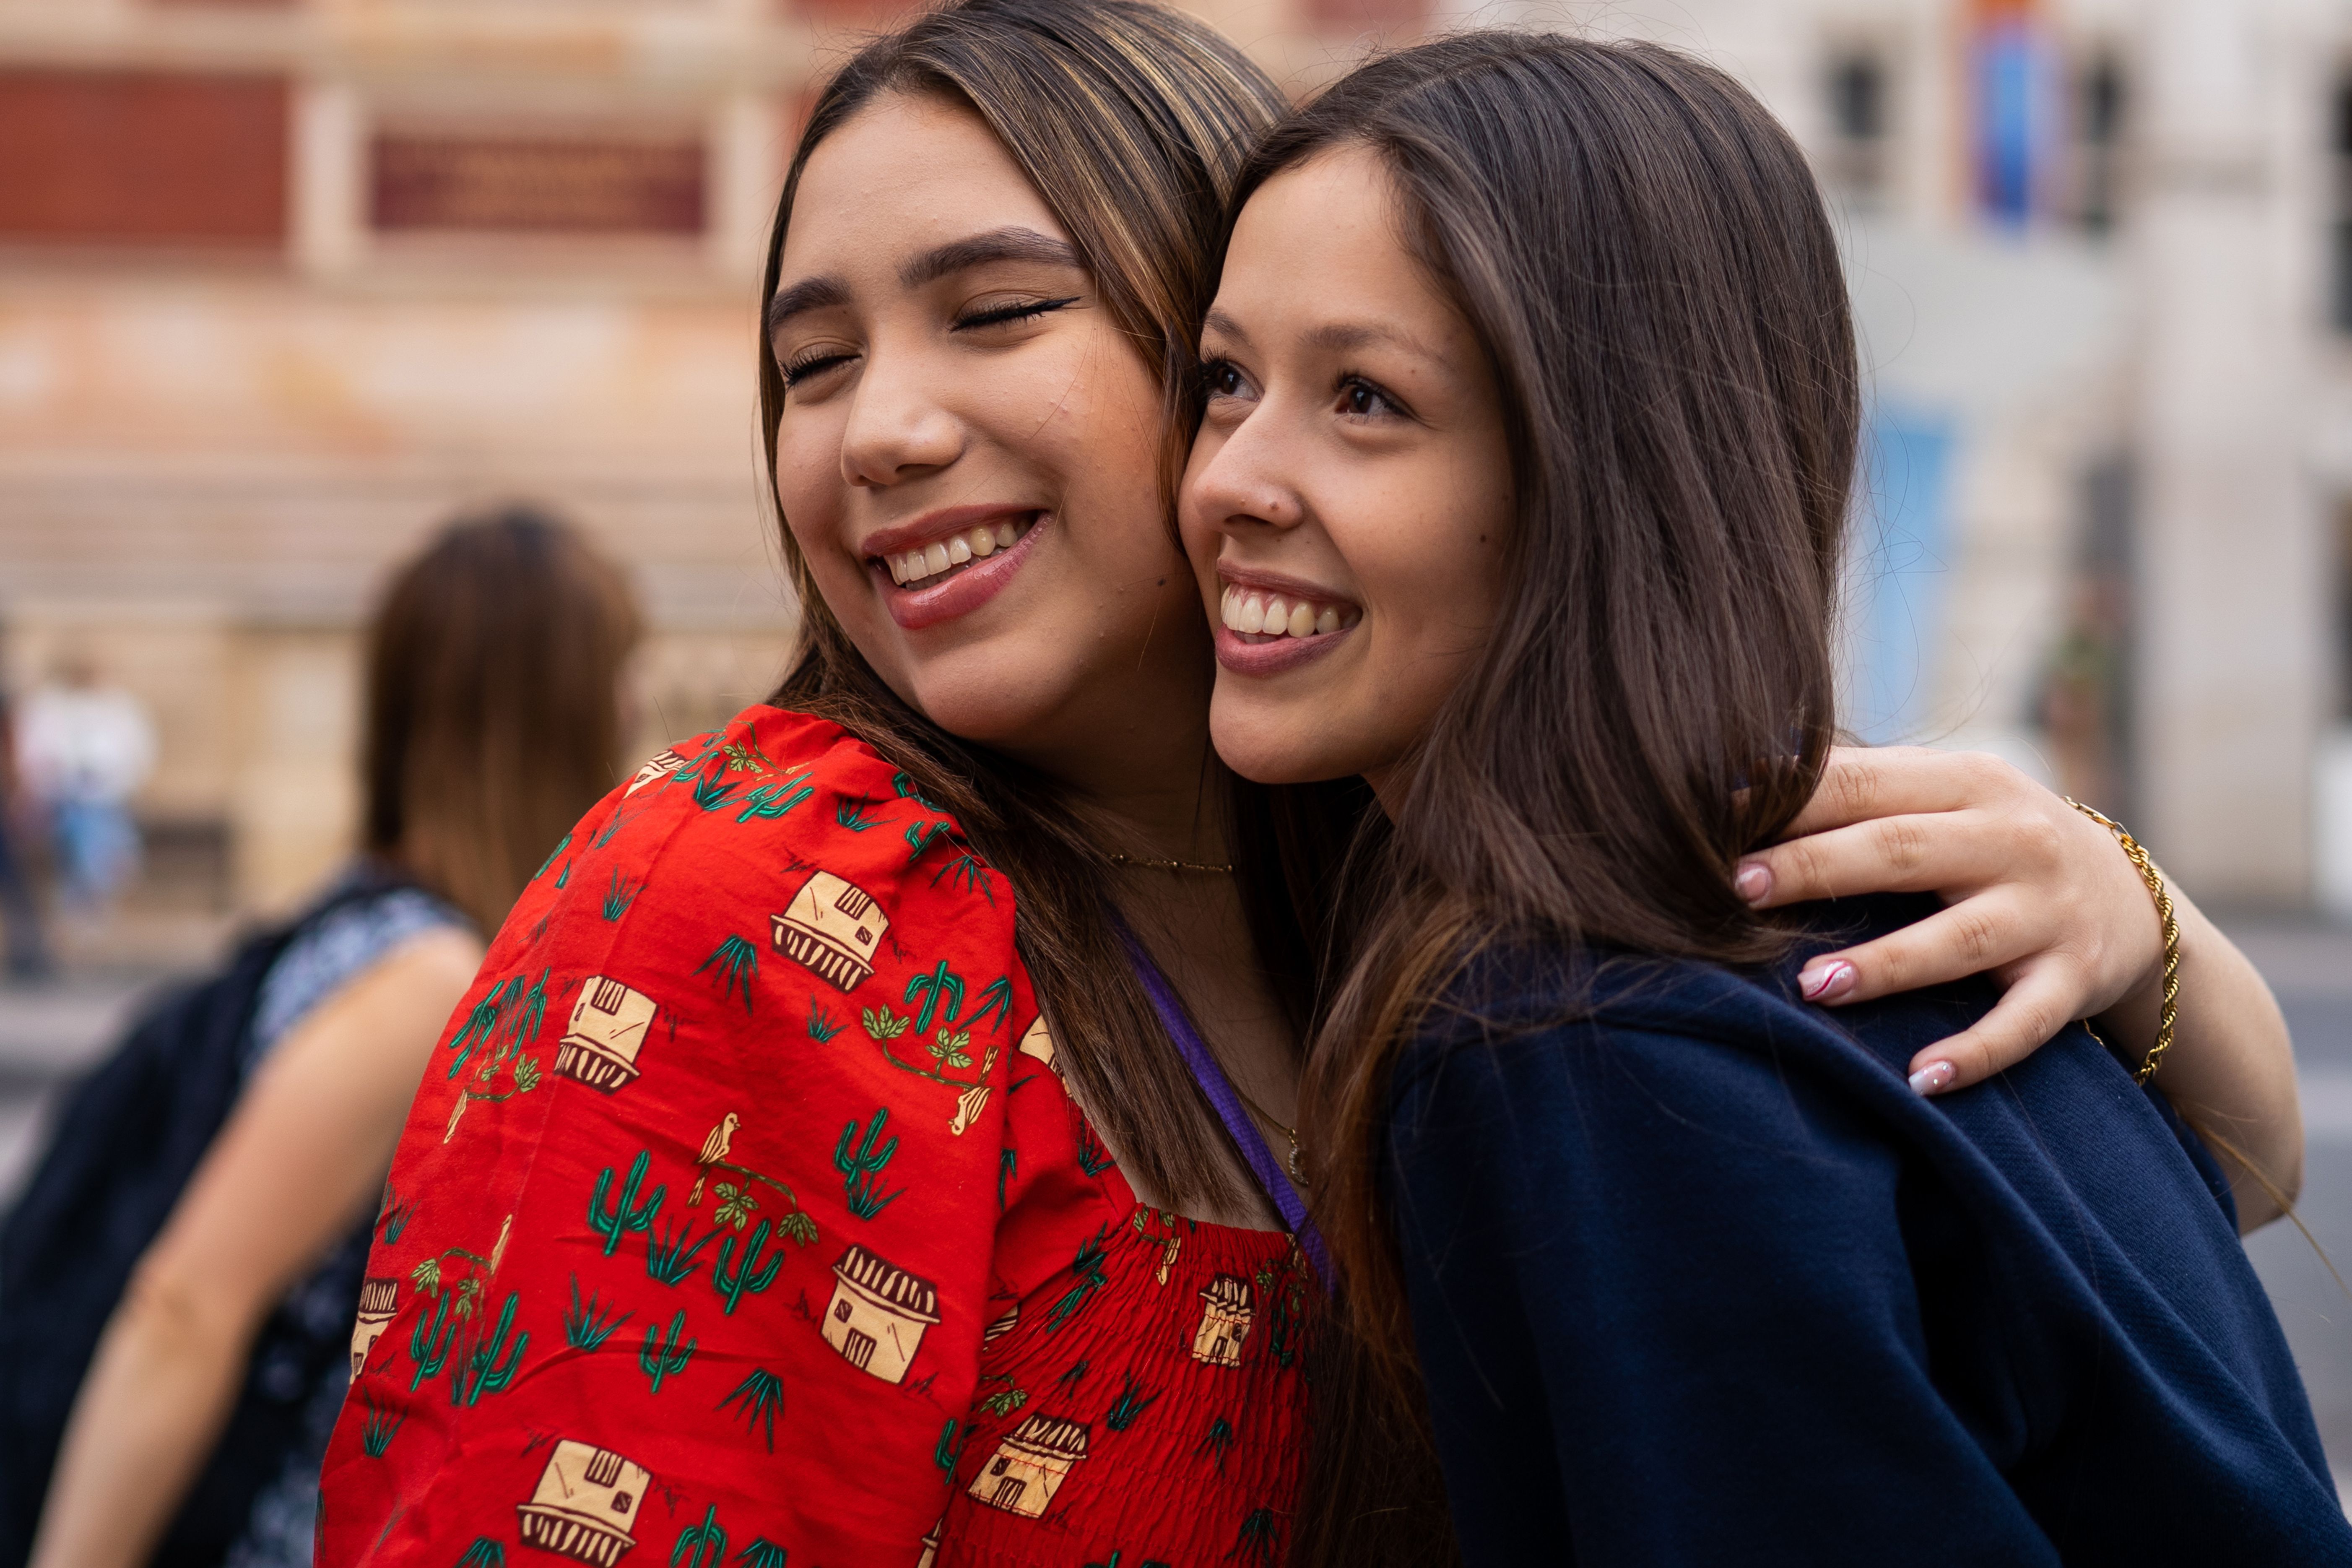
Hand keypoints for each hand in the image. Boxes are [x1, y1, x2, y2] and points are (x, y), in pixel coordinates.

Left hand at [1735, 746, 2159, 1094]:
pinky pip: (2022, 1023)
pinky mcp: (2073, 979)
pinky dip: (1975, 1051)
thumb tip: (1744, 789)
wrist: (2129, 897)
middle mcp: (2010, 839)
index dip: (1793, 804)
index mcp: (1966, 783)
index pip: (1867, 786)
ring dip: (1884, 964)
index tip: (1716, 824)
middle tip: (1738, 891)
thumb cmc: (1991, 842)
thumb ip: (1863, 794)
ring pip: (1957, 939)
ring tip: (1814, 986)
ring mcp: (2045, 912)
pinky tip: (1922, 1079)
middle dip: (1817, 867)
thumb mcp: (1945, 799)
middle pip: (1900, 852)